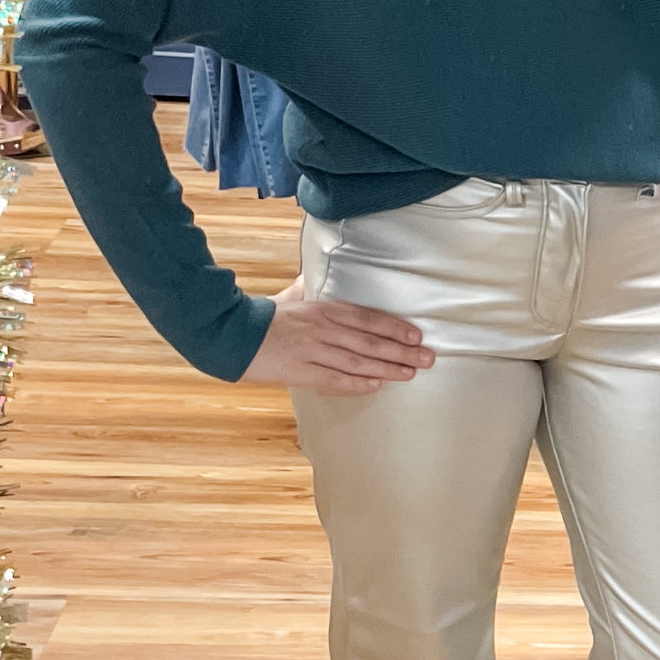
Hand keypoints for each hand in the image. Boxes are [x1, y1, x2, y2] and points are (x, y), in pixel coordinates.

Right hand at [241, 272, 434, 392]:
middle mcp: (323, 329)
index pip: (368, 317)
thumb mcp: (292, 295)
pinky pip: (335, 380)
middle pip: (370, 341)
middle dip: (402, 351)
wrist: (232, 334)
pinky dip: (357, 383)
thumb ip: (311, 286)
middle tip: (428, 358)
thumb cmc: (266, 315)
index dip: (395, 327)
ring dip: (388, 368)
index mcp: (323, 309)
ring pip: (358, 362)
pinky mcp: (301, 372)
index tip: (417, 335)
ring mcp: (312, 352)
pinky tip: (377, 385)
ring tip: (410, 373)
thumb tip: (318, 273)